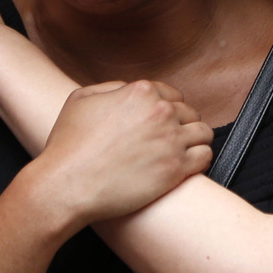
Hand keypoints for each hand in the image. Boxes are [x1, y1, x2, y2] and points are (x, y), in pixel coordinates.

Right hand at [33, 80, 212, 226]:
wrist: (67, 184)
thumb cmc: (69, 145)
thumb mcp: (81, 99)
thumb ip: (111, 87)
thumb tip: (128, 89)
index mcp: (141, 92)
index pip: (172, 94)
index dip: (167, 108)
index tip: (161, 123)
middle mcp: (161, 112)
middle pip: (190, 113)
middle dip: (181, 125)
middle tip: (167, 141)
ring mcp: (171, 140)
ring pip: (203, 133)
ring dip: (195, 141)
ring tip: (182, 153)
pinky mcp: (176, 169)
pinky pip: (205, 157)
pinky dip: (200, 160)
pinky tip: (187, 166)